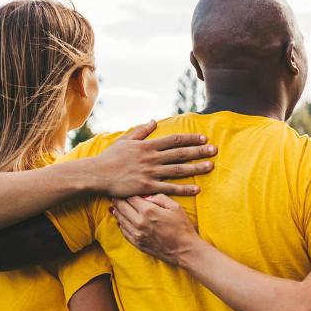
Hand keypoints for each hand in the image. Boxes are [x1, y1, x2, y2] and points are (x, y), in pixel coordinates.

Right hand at [87, 121, 216, 197]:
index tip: (203, 138)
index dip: (190, 139)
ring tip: (211, 166)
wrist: (96, 174)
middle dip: (199, 151)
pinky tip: (197, 189)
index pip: (174, 140)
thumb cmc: (109, 157)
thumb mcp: (125, 140)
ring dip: (196, 168)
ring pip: (178, 170)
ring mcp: (150, 172)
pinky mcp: (147, 186)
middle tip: (214, 150)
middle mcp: (152, 158)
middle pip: (180, 153)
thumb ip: (141, 131)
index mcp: (147, 146)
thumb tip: (153, 121)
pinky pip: (169, 188)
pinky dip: (184, 189)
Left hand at [111, 195, 201, 265]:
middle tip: (115, 195)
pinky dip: (121, 224)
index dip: (127, 191)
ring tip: (115, 206)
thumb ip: (160, 198)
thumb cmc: (182, 227)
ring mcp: (136, 234)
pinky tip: (121, 220)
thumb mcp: (175, 207)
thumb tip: (146, 195)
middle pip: (122, 207)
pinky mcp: (137, 243)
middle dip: (118, 200)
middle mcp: (139, 222)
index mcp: (148, 210)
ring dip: (117, 211)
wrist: (185, 250)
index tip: (124, 188)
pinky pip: (123, 231)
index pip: (131, 197)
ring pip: (120, 219)